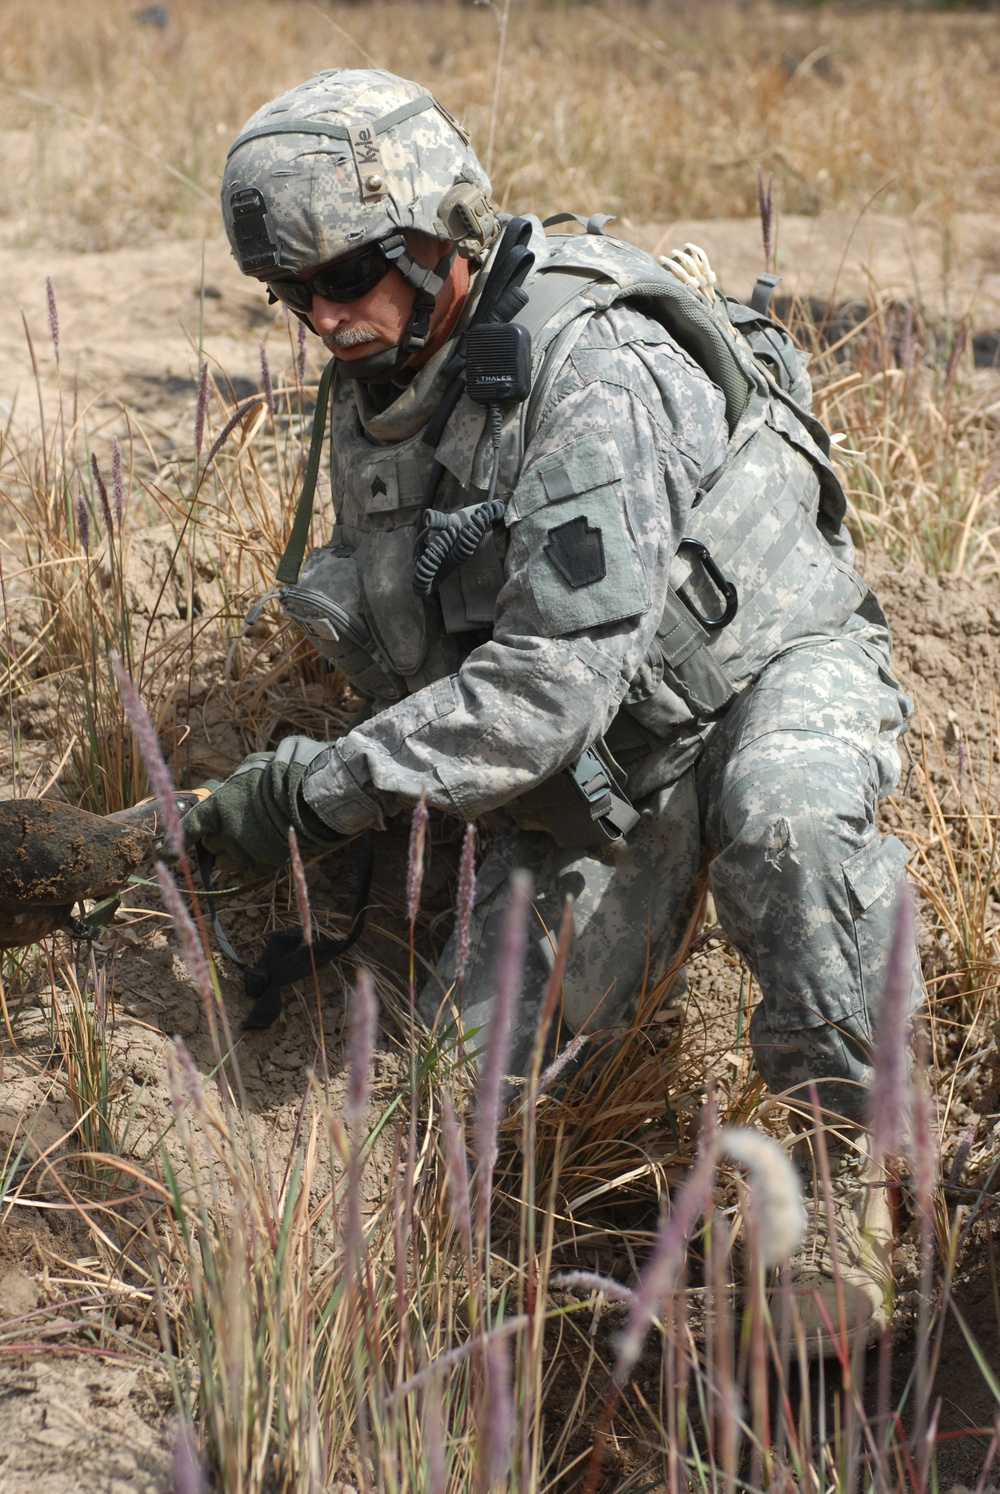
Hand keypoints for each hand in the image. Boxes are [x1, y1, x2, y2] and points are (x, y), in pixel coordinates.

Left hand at [180, 736, 339, 875]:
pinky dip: (251, 863)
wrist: (309, 795)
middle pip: (209, 846)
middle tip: (233, 826)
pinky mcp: (264, 864)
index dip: (173, 845)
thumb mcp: (246, 774)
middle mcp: (227, 832)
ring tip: (251, 837)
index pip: (188, 830)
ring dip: (231, 853)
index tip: (163, 855)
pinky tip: (262, 848)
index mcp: (218, 807)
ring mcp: (245, 850)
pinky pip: (247, 872)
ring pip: (225, 863)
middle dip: (216, 839)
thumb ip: (228, 792)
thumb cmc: (279, 776)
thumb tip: (221, 794)